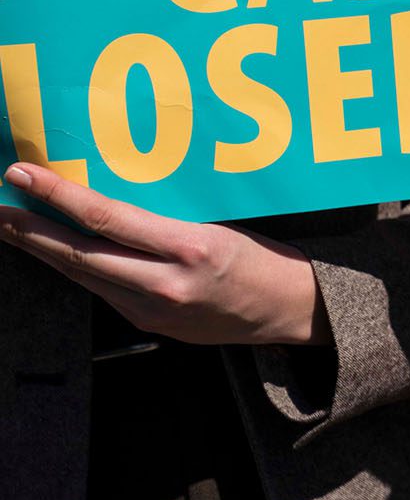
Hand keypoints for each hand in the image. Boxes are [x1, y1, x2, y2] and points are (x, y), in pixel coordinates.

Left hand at [0, 163, 326, 346]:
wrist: (291, 311)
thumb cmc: (264, 258)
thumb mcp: (220, 225)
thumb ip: (164, 217)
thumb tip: (107, 195)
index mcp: (190, 249)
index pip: (106, 218)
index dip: (56, 195)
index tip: (21, 174)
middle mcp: (167, 284)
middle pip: (78, 254)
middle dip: (26, 229)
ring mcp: (155, 311)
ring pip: (82, 275)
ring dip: (41, 250)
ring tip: (10, 226)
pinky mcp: (151, 325)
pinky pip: (103, 291)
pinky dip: (76, 267)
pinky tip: (57, 251)